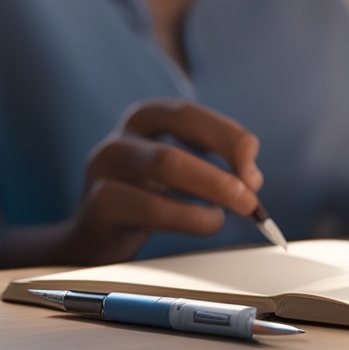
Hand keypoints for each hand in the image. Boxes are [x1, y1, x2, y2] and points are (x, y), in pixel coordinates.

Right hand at [0, 99, 262, 267]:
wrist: (97, 236)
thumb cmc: (146, 198)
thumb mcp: (181, 172)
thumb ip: (215, 165)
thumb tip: (251, 178)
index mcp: (144, 120)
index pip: (187, 113)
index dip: (226, 136)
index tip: (251, 166)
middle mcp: (120, 139)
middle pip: (174, 145)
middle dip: (220, 173)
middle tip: (250, 199)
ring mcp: (103, 171)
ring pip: (163, 168)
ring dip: (210, 193)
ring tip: (232, 212)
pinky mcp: (98, 206)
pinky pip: (150, 209)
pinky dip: (189, 217)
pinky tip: (207, 222)